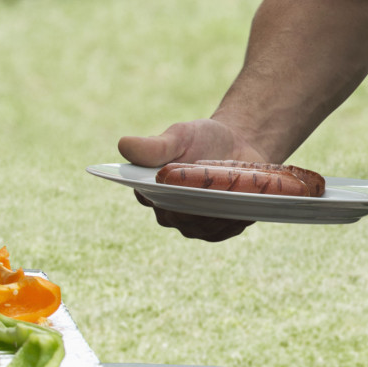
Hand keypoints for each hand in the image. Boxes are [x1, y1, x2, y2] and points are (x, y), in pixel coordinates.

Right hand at [117, 118, 267, 241]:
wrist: (239, 144)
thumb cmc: (202, 139)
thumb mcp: (179, 136)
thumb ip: (154, 145)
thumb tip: (123, 145)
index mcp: (151, 191)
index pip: (149, 198)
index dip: (162, 194)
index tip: (178, 186)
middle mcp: (170, 212)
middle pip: (179, 216)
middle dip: (195, 205)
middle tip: (212, 189)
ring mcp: (194, 225)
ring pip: (203, 227)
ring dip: (218, 213)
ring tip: (233, 195)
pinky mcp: (218, 229)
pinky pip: (225, 230)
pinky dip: (235, 220)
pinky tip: (244, 207)